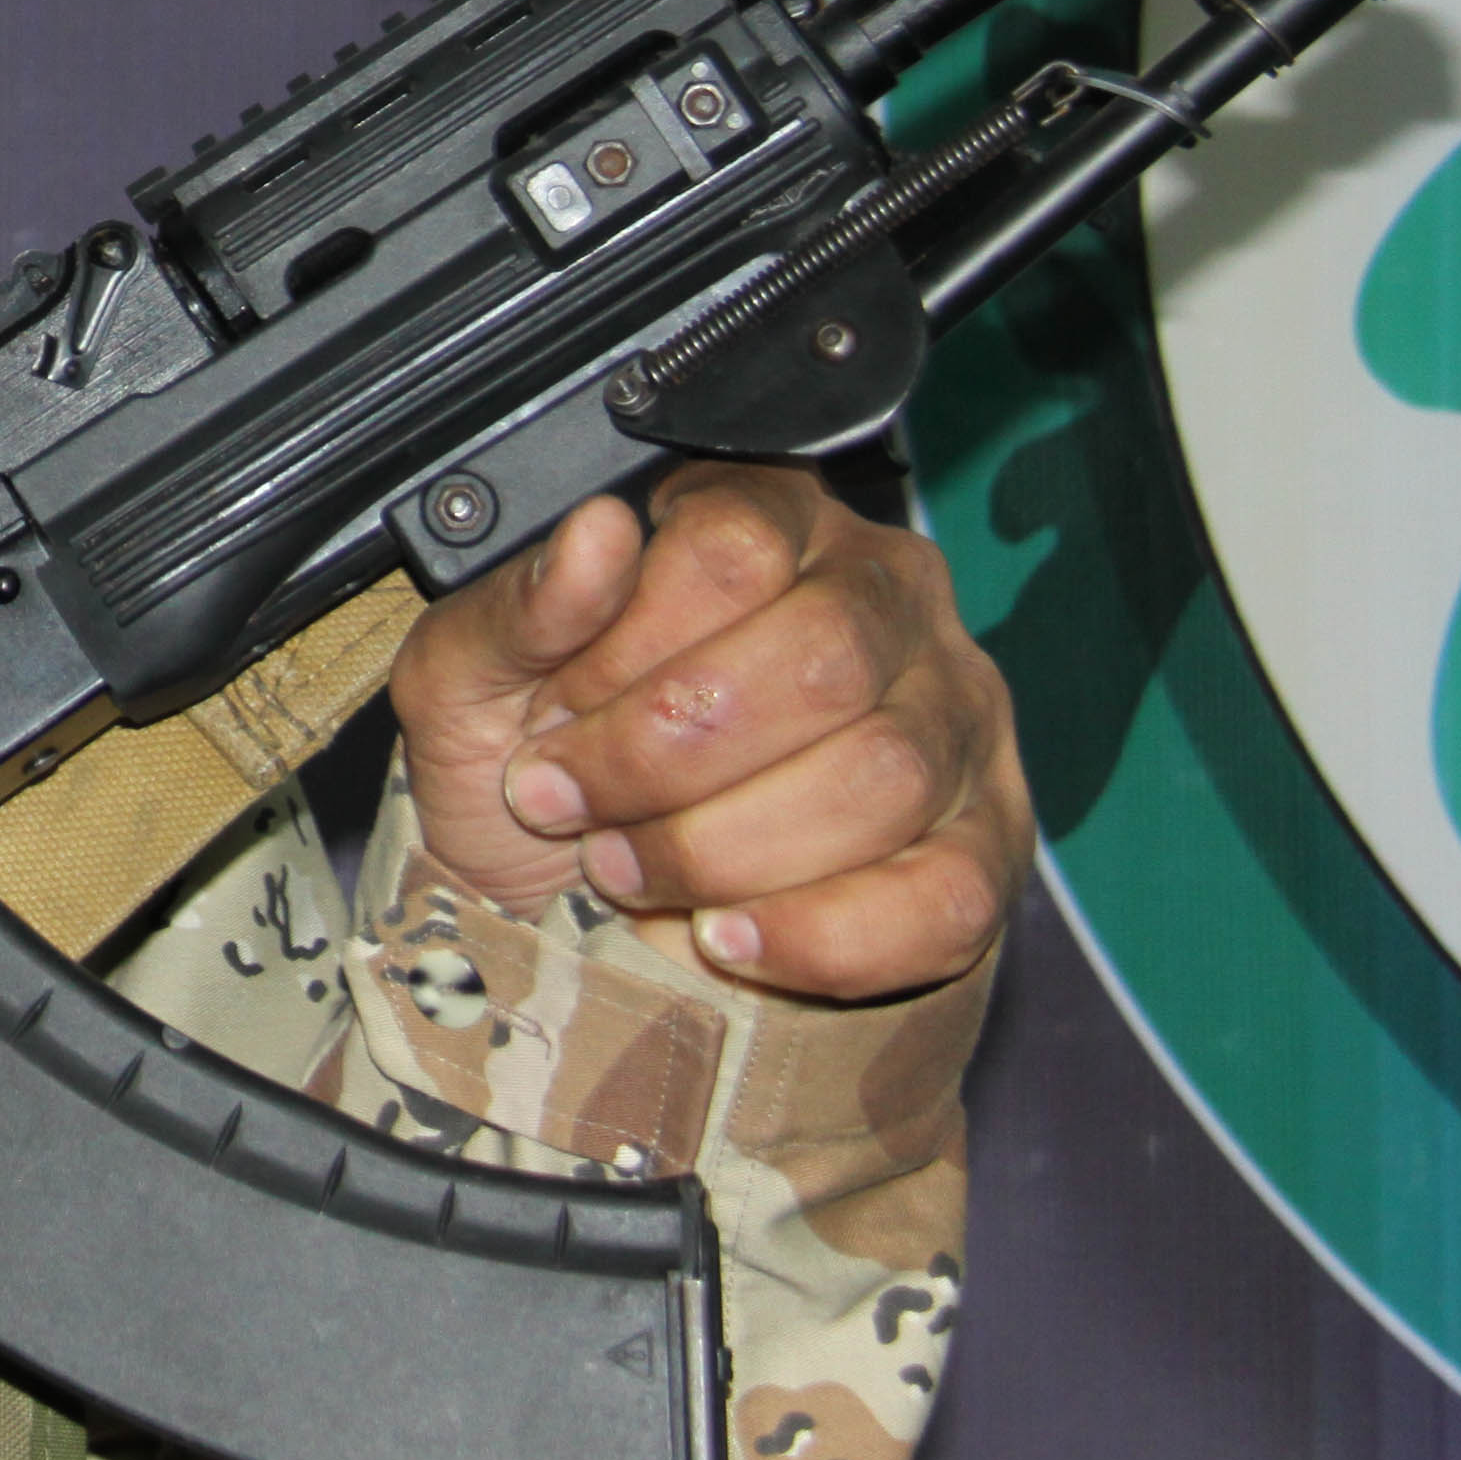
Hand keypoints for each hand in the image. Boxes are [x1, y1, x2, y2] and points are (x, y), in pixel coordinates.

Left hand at [388, 463, 1027, 999]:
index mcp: (765, 519)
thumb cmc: (538, 766)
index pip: (735, 545)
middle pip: (823, 656)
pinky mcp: (987, 846)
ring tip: (629, 870)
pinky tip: (726, 940)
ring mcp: (955, 720)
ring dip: (727, 850)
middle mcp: (886, 598)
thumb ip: (519, 604)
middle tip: (577, 807)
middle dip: (670, 758)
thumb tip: (598, 533)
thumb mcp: (473, 680)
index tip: (553, 712)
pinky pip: (946, 896)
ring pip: (885, 777)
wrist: (574, 909)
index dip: (630, 641)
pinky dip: (820, 936)